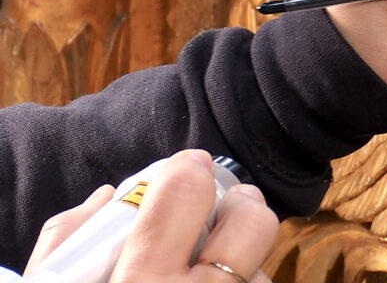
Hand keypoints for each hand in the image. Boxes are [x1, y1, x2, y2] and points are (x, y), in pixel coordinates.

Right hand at [25, 150, 279, 282]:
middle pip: (254, 218)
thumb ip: (68, 240)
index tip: (186, 170)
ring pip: (262, 264)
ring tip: (212, 266)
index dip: (188, 172)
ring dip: (243, 259)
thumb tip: (110, 193)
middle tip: (223, 209)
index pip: (189, 188)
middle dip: (240, 205)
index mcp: (143, 280)